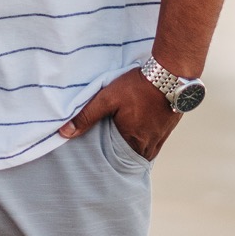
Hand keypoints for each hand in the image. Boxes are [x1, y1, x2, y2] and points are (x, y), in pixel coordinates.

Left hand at [58, 67, 182, 161]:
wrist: (170, 74)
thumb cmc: (137, 86)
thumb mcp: (107, 98)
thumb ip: (87, 116)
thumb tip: (64, 133)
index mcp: (133, 141)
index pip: (117, 160)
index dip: (109, 159)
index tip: (101, 157)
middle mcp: (149, 144)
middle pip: (132, 157)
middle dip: (122, 156)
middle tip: (111, 152)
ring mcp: (161, 137)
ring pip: (146, 151)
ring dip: (136, 148)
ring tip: (124, 142)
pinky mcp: (170, 128)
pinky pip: (156, 142)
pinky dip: (147, 140)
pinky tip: (141, 131)